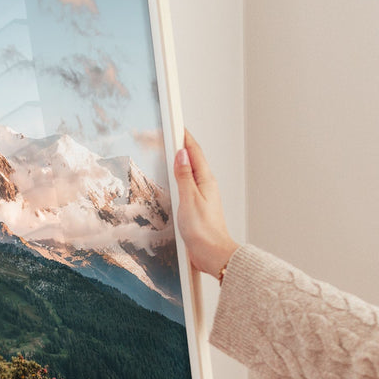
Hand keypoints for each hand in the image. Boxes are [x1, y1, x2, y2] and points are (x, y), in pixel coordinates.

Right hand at [174, 130, 239, 276]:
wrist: (213, 254)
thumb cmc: (204, 231)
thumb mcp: (189, 200)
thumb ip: (184, 176)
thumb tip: (181, 154)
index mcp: (205, 180)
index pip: (193, 151)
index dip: (183, 136)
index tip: (173, 123)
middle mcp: (205, 185)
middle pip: (191, 158)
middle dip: (179, 144)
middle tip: (165, 133)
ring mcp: (202, 196)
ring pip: (189, 171)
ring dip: (179, 159)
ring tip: (167, 148)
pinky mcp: (197, 206)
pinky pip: (187, 184)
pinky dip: (179, 175)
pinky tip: (173, 178)